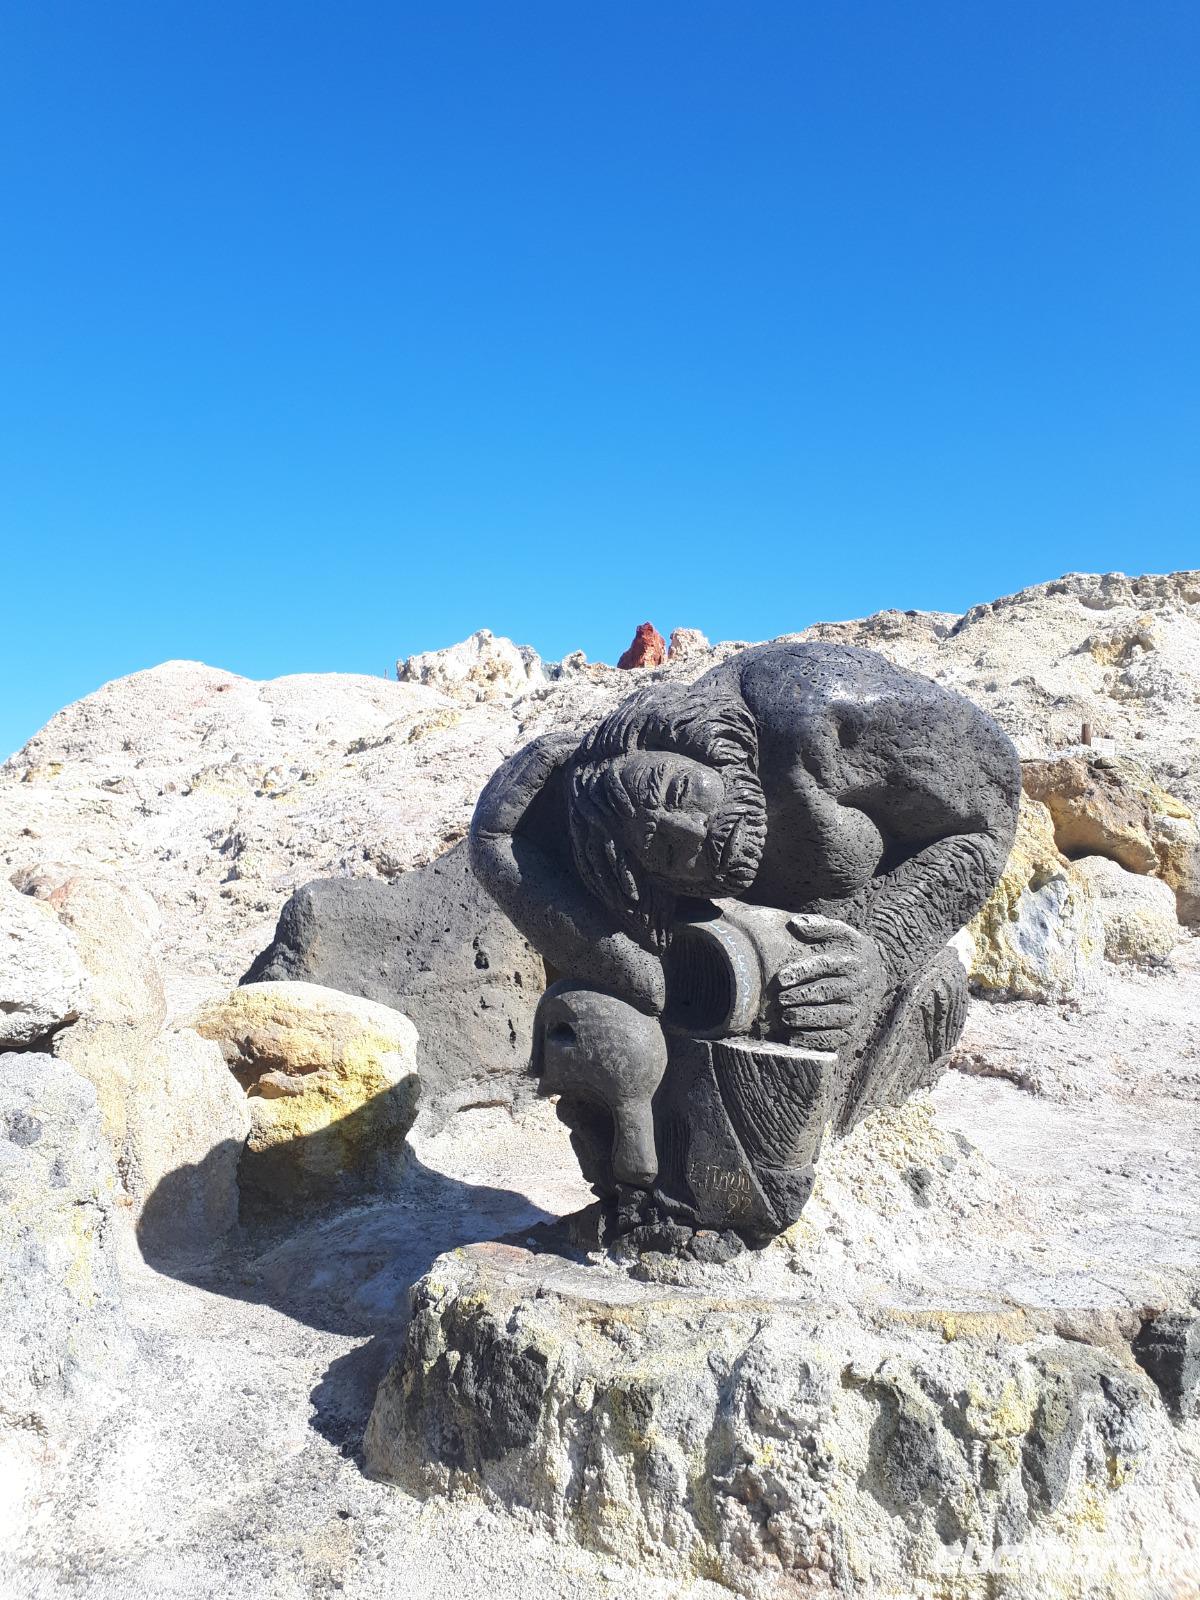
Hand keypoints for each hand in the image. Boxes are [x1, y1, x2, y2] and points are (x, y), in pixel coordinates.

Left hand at [769, 915, 885, 1053]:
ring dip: (806, 1018)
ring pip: (830, 1017)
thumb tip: (795, 924)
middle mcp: (856, 986)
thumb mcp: (841, 931)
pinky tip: (794, 1037)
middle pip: (825, 993)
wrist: (878, 973)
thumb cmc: (849, 950)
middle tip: (779, 1000)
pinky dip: (814, 1039)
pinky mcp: (853, 1029)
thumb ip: (819, 925)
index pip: (824, 966)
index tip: (781, 978)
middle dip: (800, 997)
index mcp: (851, 961)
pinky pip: (834, 1038)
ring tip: (786, 1017)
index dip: (801, 972)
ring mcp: (856, 1009)